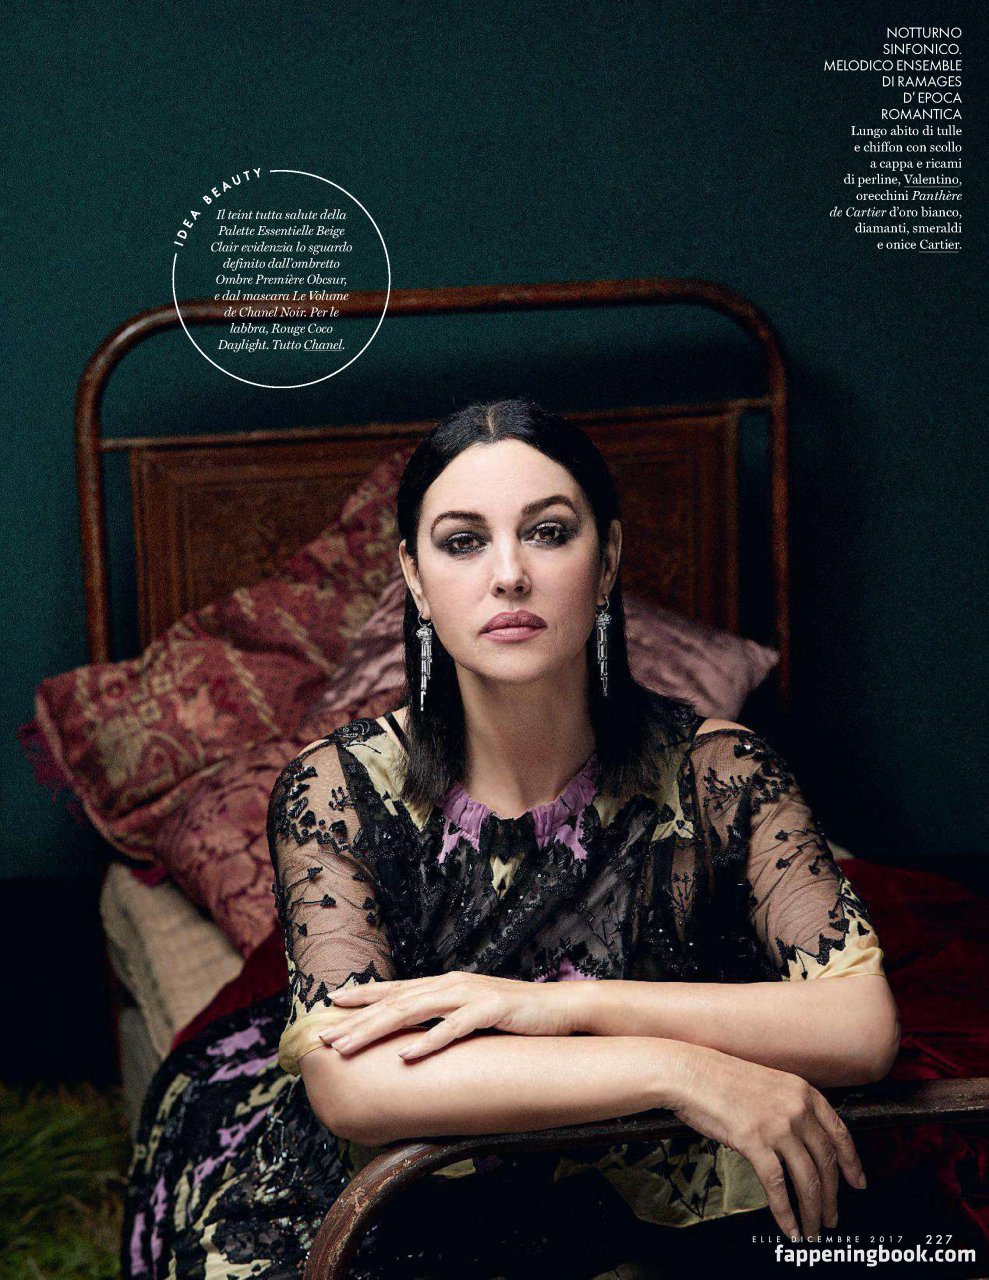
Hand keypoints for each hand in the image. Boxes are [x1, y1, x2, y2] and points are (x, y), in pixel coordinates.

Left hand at [318, 972, 579, 1059]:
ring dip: (377, 1029)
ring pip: (413, 1010)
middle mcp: (451, 984)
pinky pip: (454, 1027)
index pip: (394, 989)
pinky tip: (406, 1055)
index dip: (362, 996)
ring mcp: (470, 995)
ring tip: (349, 1046)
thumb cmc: (513, 1015)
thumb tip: (411, 1036)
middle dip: (356, 1021)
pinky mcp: (492, 1010)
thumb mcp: (471, 1012)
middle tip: (324, 1038)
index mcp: (445, 984)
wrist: (559, 1007)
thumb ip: (443, 1016)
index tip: (329, 1006)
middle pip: (395, 1001)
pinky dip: (428, 1041)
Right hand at [670, 1043, 867, 1241]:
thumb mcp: (768, 1085)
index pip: (840, 1133)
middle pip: (826, 1162)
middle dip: (832, 1197)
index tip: (858, 1183)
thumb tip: (801, 1143)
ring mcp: (777, 1125)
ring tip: (813, 1230)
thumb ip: (789, 1109)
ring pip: (807, 1179)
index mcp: (802, 1092)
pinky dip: (785, 1213)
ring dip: (813, 1212)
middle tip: (833, 1218)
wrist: (690, 1072)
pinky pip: (777, 1186)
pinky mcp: (754, 1142)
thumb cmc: (720, 1078)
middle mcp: (796, 1108)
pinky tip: (788, 1226)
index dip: (852, 1163)